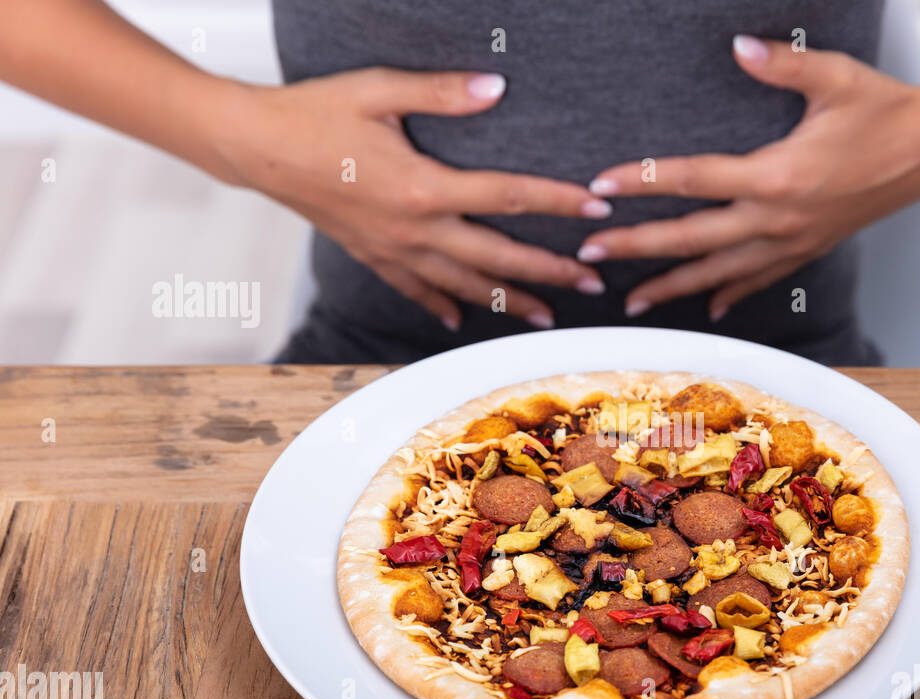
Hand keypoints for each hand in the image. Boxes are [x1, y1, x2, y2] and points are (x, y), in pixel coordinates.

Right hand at [216, 69, 612, 329]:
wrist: (253, 147)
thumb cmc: (314, 112)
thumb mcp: (379, 89)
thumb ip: (442, 92)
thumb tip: (497, 87)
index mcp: (423, 186)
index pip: (506, 196)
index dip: (556, 203)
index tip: (596, 209)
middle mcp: (413, 229)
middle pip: (497, 257)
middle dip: (550, 271)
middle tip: (593, 284)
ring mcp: (392, 250)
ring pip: (463, 285)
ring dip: (510, 302)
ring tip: (548, 316)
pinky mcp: (371, 257)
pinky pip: (416, 290)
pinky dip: (442, 305)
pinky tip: (460, 319)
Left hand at [578, 35, 919, 320]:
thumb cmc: (886, 110)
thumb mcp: (835, 76)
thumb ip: (781, 63)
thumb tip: (737, 47)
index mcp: (778, 176)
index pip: (694, 181)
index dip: (643, 183)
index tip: (601, 188)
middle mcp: (779, 219)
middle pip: (693, 240)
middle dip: (638, 248)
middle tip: (592, 256)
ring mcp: (794, 242)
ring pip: (720, 272)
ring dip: (673, 287)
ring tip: (632, 302)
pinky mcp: (809, 250)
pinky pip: (760, 279)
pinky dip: (729, 292)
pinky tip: (708, 306)